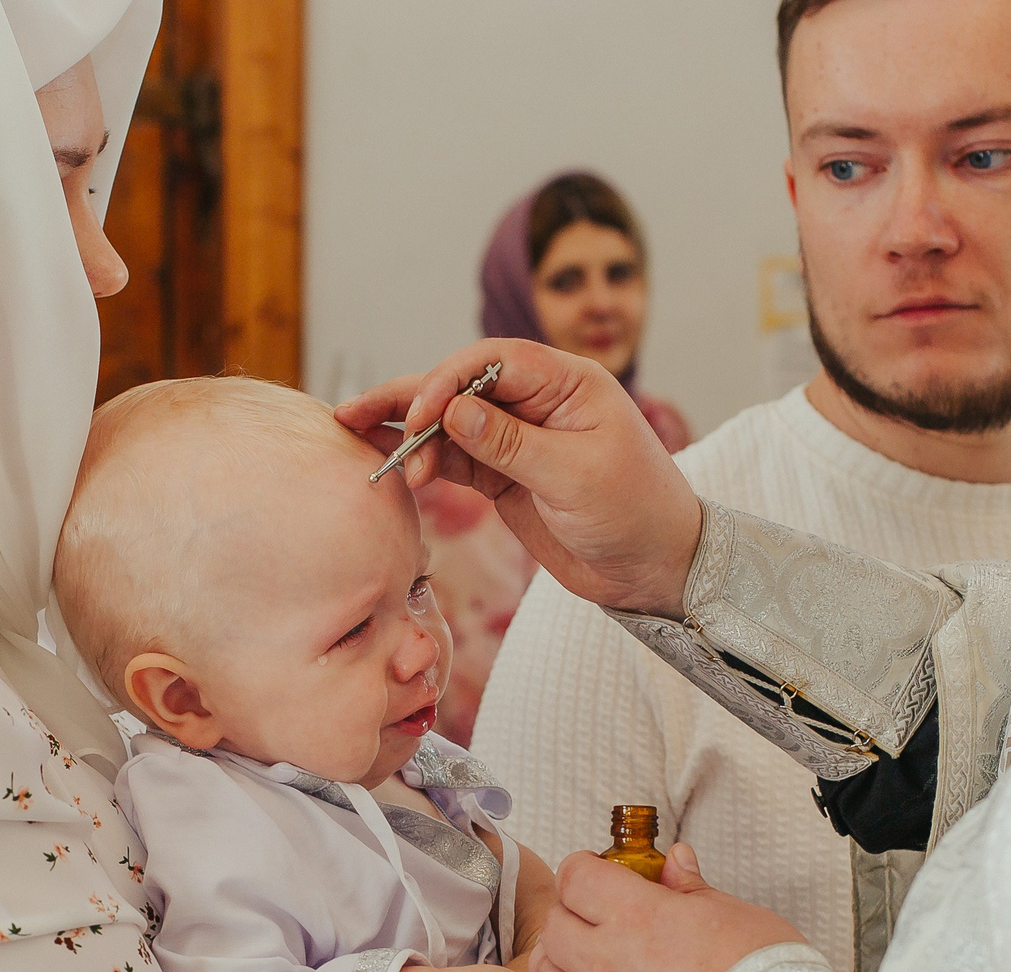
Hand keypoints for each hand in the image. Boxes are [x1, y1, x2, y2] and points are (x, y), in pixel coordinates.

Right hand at [335, 339, 703, 617]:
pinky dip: (424, 463)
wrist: (656, 569)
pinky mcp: (505, 477)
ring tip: (361, 444)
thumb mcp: (575, 476)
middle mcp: (538, 404)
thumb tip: (452, 409)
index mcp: (567, 384)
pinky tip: (393, 469)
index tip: (420, 417)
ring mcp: (517, 441)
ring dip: (408, 435)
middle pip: (460, 387)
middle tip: (354, 415)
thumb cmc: (636, 513)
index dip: (447, 381)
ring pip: (450, 424)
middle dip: (408, 400)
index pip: (493, 362)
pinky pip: (455, 460)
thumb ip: (510, 444)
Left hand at [504, 845, 804, 971]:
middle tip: (603, 925)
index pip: (578, 875)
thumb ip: (695, 890)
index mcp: (638, 916)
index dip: (589, 873)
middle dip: (575, 916)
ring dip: (558, 962)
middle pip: (556, 922)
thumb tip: (675, 861)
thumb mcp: (742, 921)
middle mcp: (600, 960)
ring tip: (586, 966)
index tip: (604, 880)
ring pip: (542, 971)